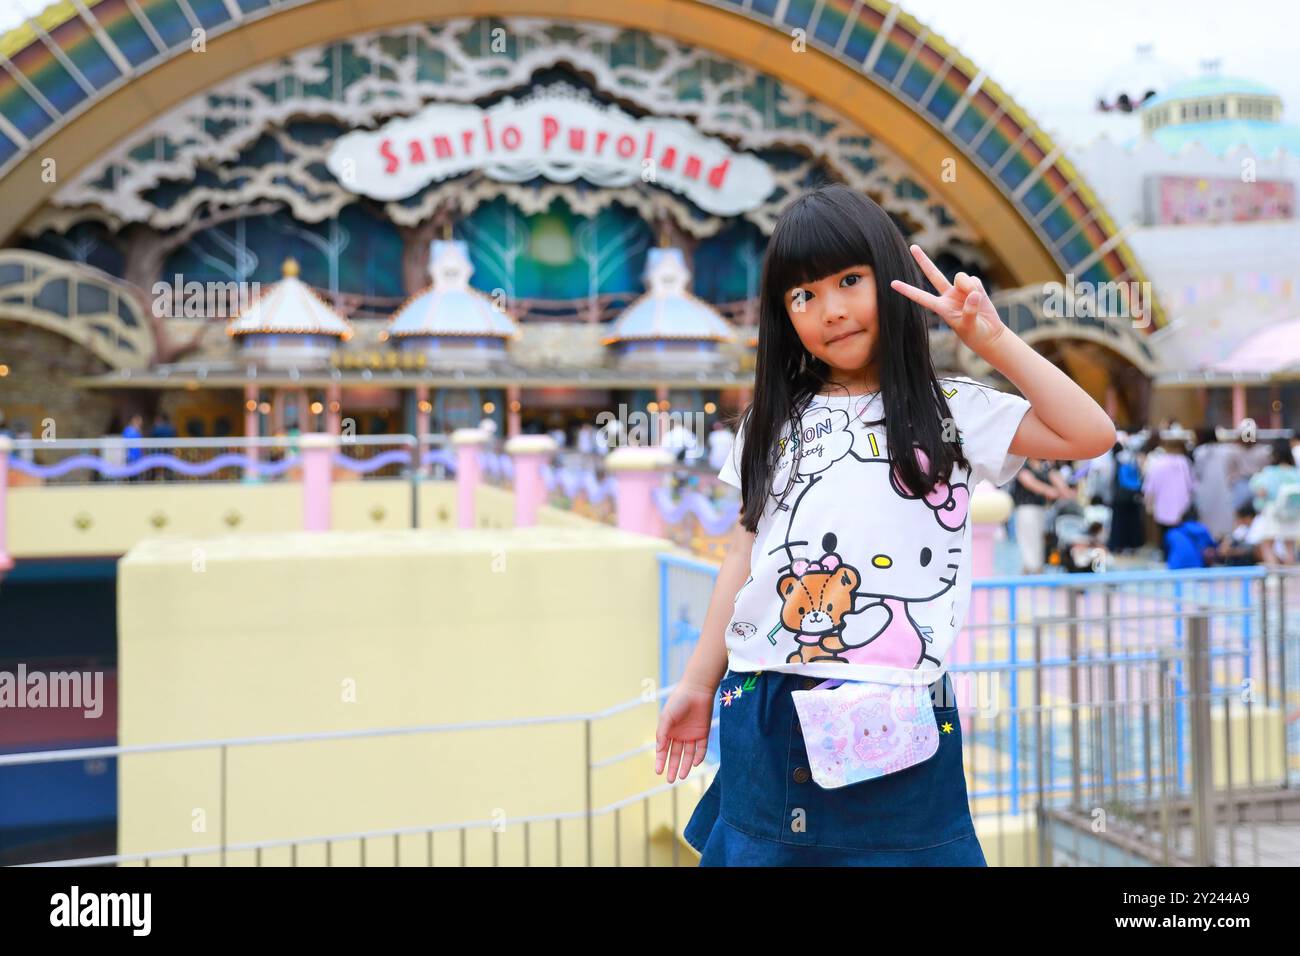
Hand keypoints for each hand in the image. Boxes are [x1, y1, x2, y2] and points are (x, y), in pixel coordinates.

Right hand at [654, 681, 715, 782]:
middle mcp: (680, 735)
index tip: (658, 772)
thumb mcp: (666, 717)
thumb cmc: (679, 701)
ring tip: (682, 777)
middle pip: (676, 755)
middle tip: (670, 780)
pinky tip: (694, 763)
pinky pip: (701, 748)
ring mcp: (692, 735)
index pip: (663, 750)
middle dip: (672, 768)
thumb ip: (662, 733)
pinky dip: (698, 756)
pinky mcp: (703, 733)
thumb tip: (659, 750)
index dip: (660, 761)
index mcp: (668, 731)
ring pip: (688, 754)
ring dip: (685, 765)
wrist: (697, 689)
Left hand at [889, 244, 1008, 356]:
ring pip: (961, 277)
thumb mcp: (969, 326)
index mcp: (941, 307)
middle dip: (923, 260)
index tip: (892, 283)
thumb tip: (973, 294)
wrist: (989, 333)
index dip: (907, 290)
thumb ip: (970, 310)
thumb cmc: (975, 334)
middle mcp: (947, 296)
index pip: (920, 297)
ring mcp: (959, 290)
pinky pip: (974, 280)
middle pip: (933, 274)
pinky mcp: (972, 286)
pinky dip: (978, 288)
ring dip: (969, 286)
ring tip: (975, 299)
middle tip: (912, 247)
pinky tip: (980, 298)